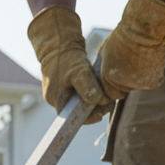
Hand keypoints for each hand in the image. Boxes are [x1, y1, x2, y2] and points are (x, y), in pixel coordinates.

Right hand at [28, 6, 110, 123]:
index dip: (89, 118)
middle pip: (76, 113)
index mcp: (57, 100)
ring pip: (78, 105)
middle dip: (93, 110)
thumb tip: (98, 101)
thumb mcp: (79, 70)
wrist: (58, 44)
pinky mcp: (64, 89)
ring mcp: (59, 95)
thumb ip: (87, 86)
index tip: (103, 112)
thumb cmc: (67, 58)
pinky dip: (88, 95)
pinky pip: (77, 97)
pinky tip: (98, 90)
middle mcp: (56, 101)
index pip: (73, 119)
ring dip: (92, 102)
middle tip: (109, 104)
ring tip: (105, 96)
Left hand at [98, 0, 164, 101]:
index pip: (108, 93)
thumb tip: (106, 73)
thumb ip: (107, 65)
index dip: (113, 87)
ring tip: (143, 57)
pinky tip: (154, 58)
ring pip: (138, 86)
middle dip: (125, 83)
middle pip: (123, 92)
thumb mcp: (109, 50)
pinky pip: (153, 80)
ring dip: (140, 77)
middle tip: (132, 68)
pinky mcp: (153, 83)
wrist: (147, 28)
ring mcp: (137, 85)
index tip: (118, 81)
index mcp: (108, 76)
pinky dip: (155, 72)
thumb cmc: (127, 33)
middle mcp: (121, 84)